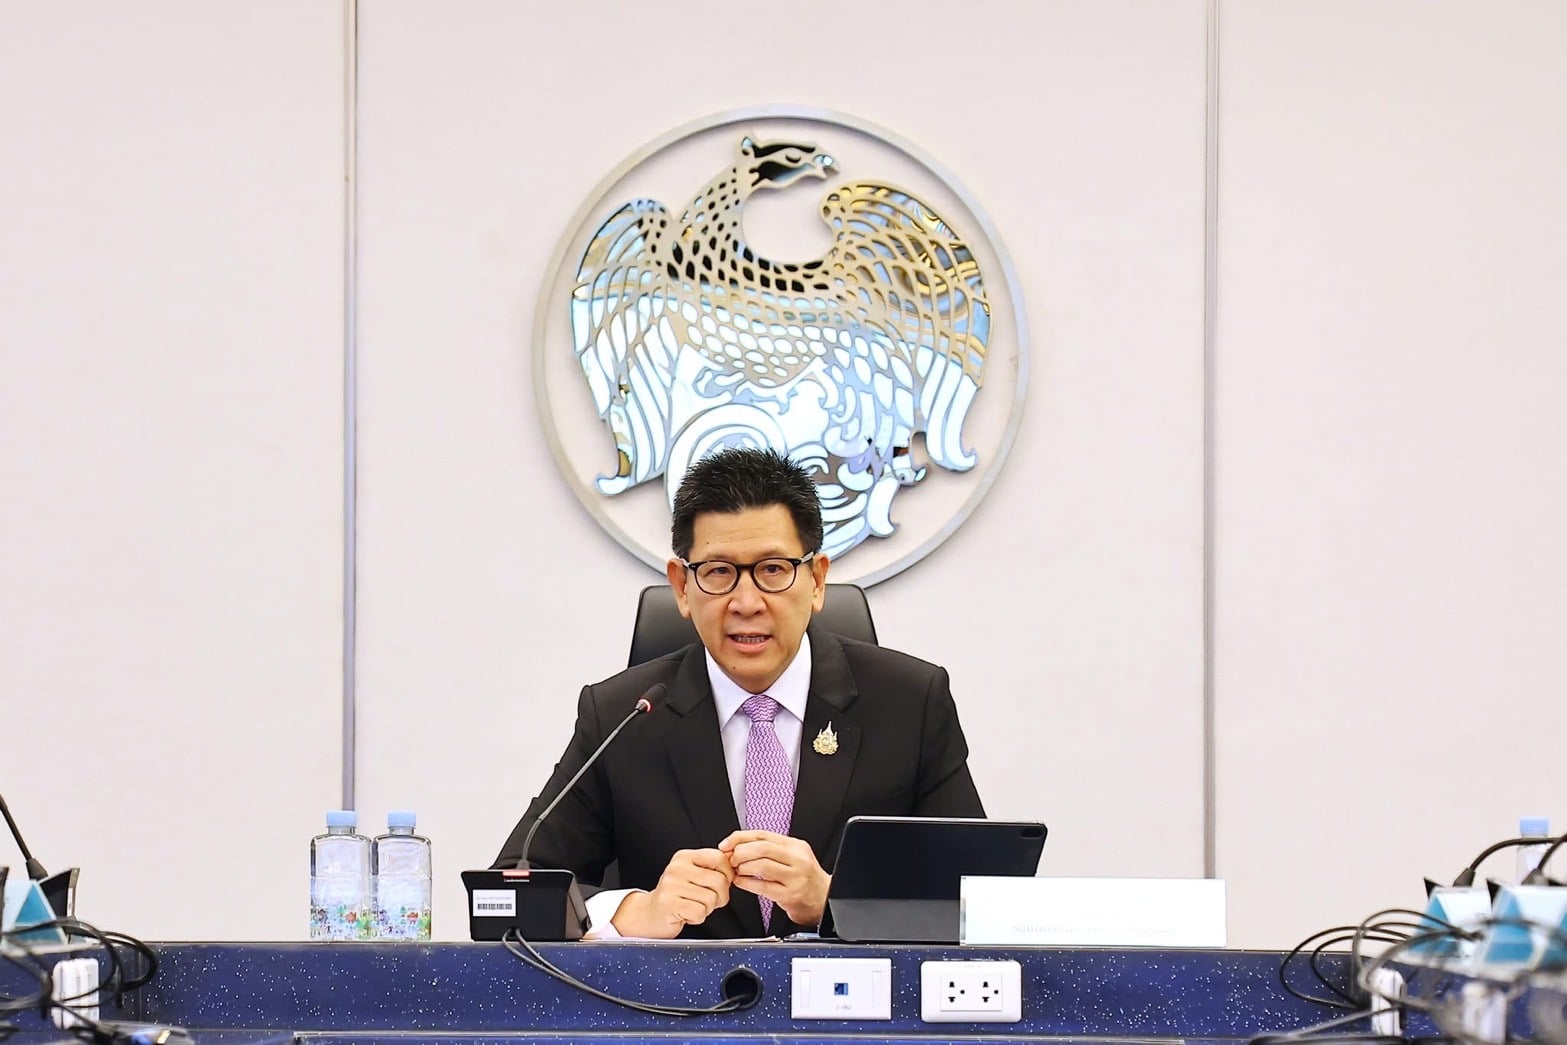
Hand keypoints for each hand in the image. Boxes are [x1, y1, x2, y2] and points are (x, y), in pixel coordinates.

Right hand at [610, 848, 733, 938]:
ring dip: (707, 908)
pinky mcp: (669, 904)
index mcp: (685, 857)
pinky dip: (697, 917)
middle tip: (709, 900)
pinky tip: (686, 914)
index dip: (728, 873)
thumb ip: (712, 868)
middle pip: (719, 880)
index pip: (719, 858)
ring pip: (711, 899)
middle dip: (720, 896)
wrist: (650, 914)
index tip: (724, 881)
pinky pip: (700, 912)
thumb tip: (736, 865)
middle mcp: (677, 868)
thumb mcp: (692, 874)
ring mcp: (671, 885)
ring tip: (693, 905)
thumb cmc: (676, 895)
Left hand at [719, 830, 830, 928]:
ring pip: (762, 865)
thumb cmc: (804, 878)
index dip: (740, 838)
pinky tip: (741, 882)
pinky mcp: (791, 895)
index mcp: (795, 845)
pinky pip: (763, 887)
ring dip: (743, 868)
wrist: (824, 899)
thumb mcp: (792, 857)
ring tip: (736, 871)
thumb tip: (737, 845)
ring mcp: (795, 877)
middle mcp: (797, 859)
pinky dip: (747, 883)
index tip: (726, 844)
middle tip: (731, 859)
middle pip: (762, 848)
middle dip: (740, 852)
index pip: (763, 834)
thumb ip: (769, 850)